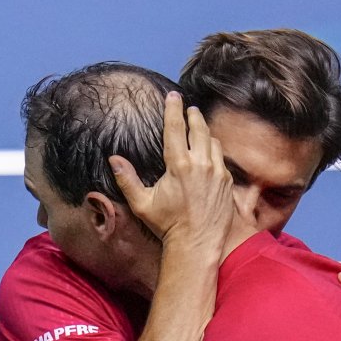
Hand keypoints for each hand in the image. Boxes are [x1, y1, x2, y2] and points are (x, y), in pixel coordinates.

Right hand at [108, 92, 232, 249]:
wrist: (197, 244)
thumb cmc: (168, 225)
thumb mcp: (142, 204)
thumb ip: (127, 179)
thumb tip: (113, 159)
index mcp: (179, 165)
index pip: (176, 128)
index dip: (174, 108)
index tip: (173, 96)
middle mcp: (201, 164)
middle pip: (199, 128)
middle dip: (193, 115)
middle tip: (189, 107)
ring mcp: (217, 172)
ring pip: (212, 141)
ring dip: (205, 131)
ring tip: (199, 126)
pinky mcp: (226, 183)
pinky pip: (221, 158)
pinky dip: (214, 149)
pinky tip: (209, 150)